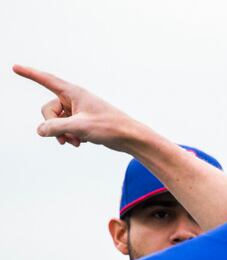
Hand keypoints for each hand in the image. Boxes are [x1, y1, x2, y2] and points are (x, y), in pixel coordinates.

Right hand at [12, 65, 139, 150]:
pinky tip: (80, 143)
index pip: (47, 80)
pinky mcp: (82, 121)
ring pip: (56, 121)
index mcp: (74, 92)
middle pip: (48, 110)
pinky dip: (69, 136)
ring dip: (62, 133)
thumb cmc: (109, 127)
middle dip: (53, 126)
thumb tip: (40, 130)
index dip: (30, 74)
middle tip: (66, 138)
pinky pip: (65, 127)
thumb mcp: (79, 127)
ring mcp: (78, 110)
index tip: (14, 67)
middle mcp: (74, 99)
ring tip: (75, 142)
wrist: (129, 137)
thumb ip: (56, 128)